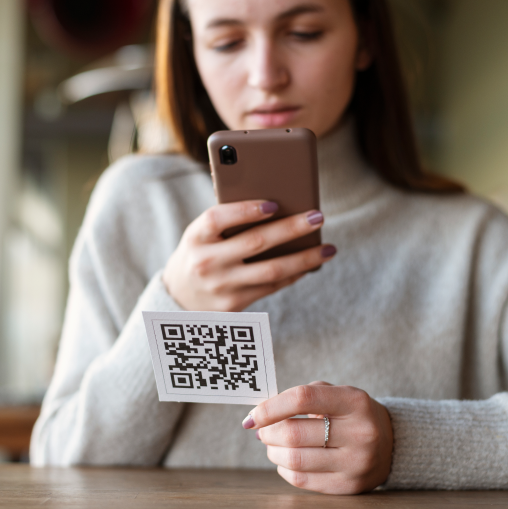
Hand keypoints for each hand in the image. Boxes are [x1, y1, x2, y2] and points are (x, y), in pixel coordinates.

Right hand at [163, 200, 336, 311]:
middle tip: (318, 216)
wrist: (178, 295)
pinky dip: (294, 274)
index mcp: (195, 236)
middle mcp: (206, 262)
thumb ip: (229, 220)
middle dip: (291, 228)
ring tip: (329, 249)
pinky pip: (271, 287)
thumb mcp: (203, 233)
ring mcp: (220, 286)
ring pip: (271, 270)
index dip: (245, 210)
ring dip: (305, 258)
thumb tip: (280, 205)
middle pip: (255, 242)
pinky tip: (310, 264)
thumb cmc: (201, 251)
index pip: (218, 218)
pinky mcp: (233, 305)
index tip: (274, 203)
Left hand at [243, 381, 392, 494]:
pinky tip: (285, 460)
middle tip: (262, 430)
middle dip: (268, 432)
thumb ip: (302, 396)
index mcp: (354, 402)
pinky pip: (302, 481)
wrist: (391, 443)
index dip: (271, 407)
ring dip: (272, 452)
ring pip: (295, 460)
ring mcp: (356, 463)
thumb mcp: (337, 393)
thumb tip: (261, 414)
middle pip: (294, 434)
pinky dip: (284, 469)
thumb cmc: (352, 414)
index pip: (303, 399)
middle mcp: (360, 433)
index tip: (252, 415)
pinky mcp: (349, 486)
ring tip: (272, 444)